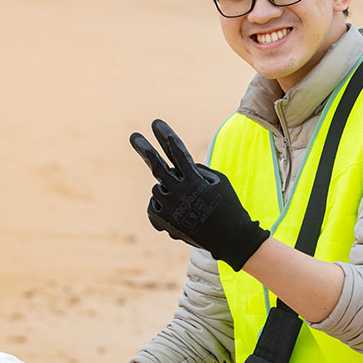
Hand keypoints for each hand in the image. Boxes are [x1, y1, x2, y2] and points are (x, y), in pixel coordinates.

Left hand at [129, 119, 268, 270]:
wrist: (229, 239)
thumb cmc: (227, 206)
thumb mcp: (219, 181)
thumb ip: (198, 170)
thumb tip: (179, 167)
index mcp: (195, 179)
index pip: (178, 152)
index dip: (167, 136)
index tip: (156, 123)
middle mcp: (180, 192)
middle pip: (157, 166)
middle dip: (144, 149)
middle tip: (133, 135)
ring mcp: (169, 207)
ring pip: (158, 187)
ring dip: (168, 190)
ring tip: (187, 205)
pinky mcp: (162, 220)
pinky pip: (154, 205)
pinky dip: (162, 206)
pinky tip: (178, 215)